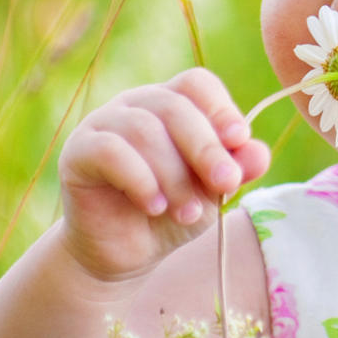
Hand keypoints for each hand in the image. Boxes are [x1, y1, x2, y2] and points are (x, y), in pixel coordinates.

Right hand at [57, 67, 269, 281]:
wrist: (126, 253)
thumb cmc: (176, 210)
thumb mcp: (213, 191)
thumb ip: (237, 169)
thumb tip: (260, 153)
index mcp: (173, 102)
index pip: (197, 83)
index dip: (220, 107)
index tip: (241, 139)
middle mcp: (137, 104)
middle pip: (175, 106)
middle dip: (206, 147)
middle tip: (227, 184)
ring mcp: (104, 123)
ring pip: (145, 130)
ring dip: (175, 175)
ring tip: (189, 212)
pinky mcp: (78, 151)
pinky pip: (110, 151)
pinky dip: (140, 179)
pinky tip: (156, 206)